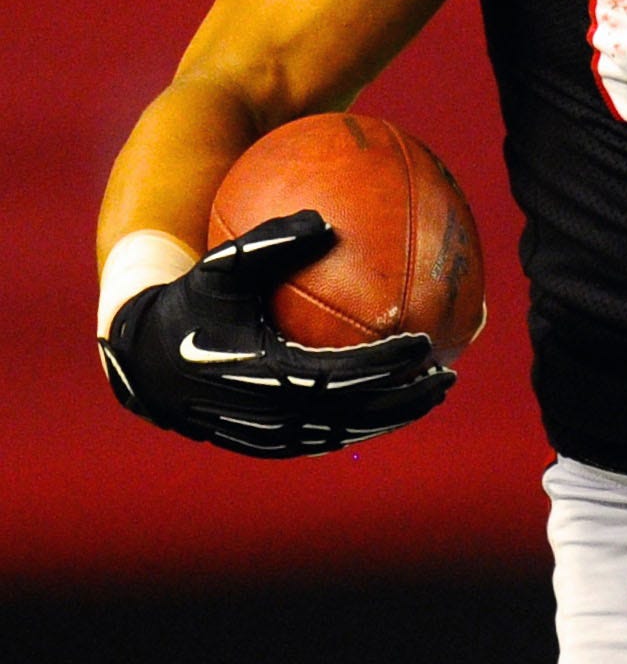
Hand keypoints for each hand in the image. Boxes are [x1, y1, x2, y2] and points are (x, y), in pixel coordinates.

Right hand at [99, 212, 453, 457]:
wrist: (142, 362)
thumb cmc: (188, 305)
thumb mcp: (221, 268)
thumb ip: (271, 243)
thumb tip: (326, 219)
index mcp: (263, 375)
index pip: (341, 376)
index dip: (385, 365)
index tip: (425, 342)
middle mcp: (269, 413)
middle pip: (355, 415)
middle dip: (406, 398)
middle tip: (448, 375)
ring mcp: (269, 435)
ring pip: (346, 433)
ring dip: (393, 416)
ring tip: (434, 391)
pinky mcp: (266, 444)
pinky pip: (327, 438)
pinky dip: (365, 424)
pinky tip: (394, 402)